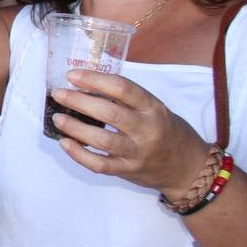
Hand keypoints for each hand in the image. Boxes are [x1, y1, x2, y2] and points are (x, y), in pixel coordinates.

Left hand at [53, 70, 212, 200]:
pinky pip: (99, 165)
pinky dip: (79, 154)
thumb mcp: (155, 109)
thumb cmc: (167, 131)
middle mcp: (147, 129)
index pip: (122, 88)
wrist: (189, 168)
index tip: (72, 75)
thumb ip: (127, 99)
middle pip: (109, 113)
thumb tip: (86, 87)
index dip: (94, 79)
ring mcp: (137, 153)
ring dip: (75, 128)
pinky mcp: (128, 171)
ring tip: (58, 118)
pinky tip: (65, 143)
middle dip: (79, 101)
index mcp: (153, 108)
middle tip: (59, 94)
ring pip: (102, 140)